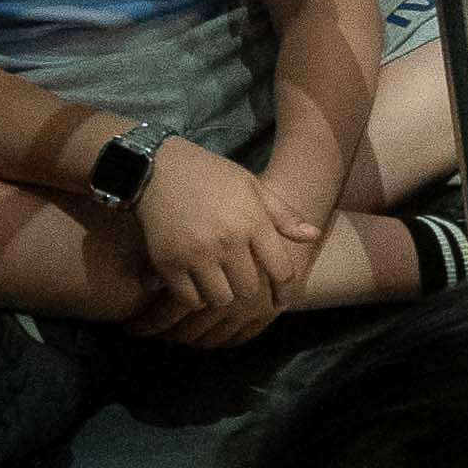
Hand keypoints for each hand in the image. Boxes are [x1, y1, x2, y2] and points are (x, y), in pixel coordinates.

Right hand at [122, 137, 304, 346]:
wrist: (156, 168)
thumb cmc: (210, 175)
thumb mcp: (252, 185)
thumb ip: (283, 215)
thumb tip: (312, 236)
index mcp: (252, 221)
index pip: (281, 270)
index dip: (285, 291)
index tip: (280, 300)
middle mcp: (227, 241)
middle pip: (248, 290)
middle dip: (246, 288)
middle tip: (237, 278)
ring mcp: (196, 254)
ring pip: (219, 299)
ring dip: (220, 294)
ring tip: (216, 281)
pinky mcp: (168, 263)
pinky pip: (188, 299)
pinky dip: (193, 297)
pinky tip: (194, 282)